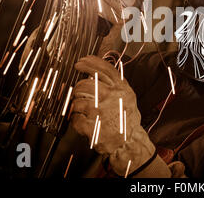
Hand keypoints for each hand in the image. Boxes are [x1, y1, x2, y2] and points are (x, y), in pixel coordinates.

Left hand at [71, 55, 154, 175]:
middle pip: (85, 84)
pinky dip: (76, 120)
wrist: (129, 142)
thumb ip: (115, 82)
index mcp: (121, 88)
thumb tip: (96, 69)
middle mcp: (111, 97)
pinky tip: (84, 121)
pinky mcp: (91, 126)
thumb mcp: (127, 96)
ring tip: (85, 111)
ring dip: (77, 106)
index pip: (103, 69)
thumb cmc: (126, 118)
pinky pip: (75, 118)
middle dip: (78, 88)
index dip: (89, 63)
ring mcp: (100, 112)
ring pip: (77, 101)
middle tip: (79, 93)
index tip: (80, 63)